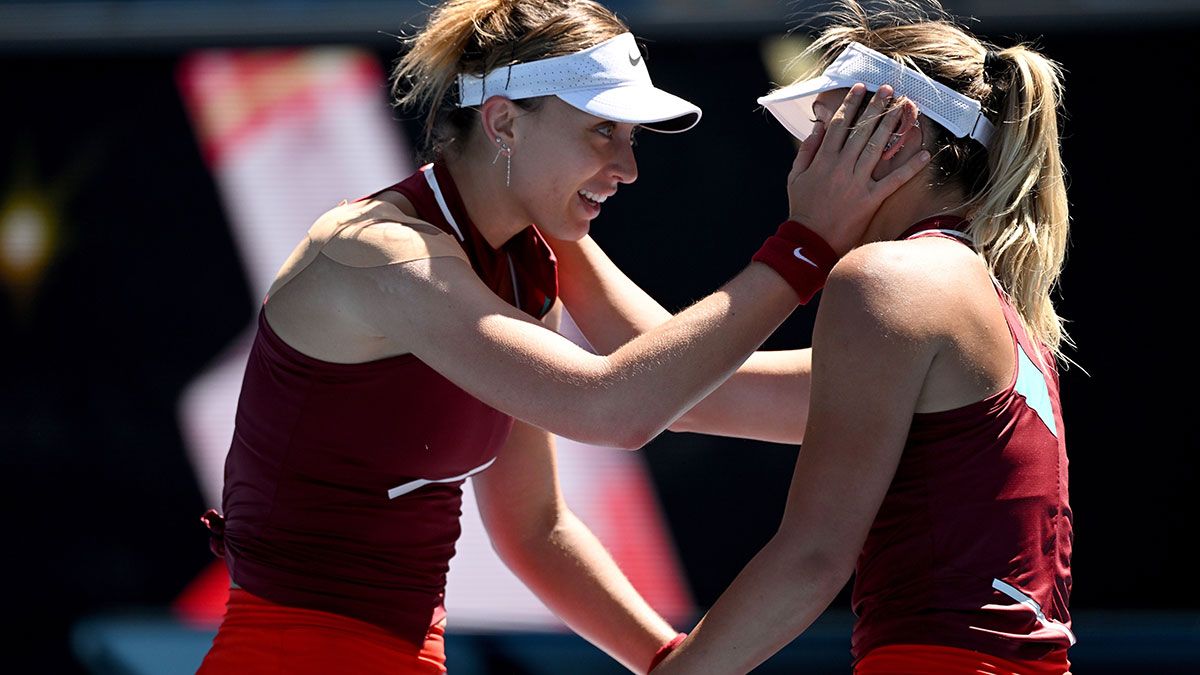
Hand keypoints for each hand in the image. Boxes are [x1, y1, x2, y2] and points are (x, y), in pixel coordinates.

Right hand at [785, 83, 927, 255]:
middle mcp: (841, 167)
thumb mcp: (796, 177)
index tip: (860, 88)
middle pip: (861, 130)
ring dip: (892, 126)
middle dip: (876, 107)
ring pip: (878, 148)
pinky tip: (924, 153)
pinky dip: (910, 167)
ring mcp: (857, 183)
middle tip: (888, 89)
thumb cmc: (802, 208)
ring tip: (903, 108)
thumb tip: (819, 127)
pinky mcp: (870, 199)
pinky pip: (894, 180)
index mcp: (823, 159)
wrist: (810, 240)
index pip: (839, 125)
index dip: (851, 104)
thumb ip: (807, 150)